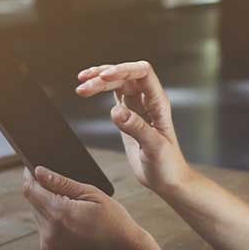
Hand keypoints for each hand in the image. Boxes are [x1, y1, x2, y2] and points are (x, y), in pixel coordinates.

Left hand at [22, 166, 152, 249]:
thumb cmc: (114, 221)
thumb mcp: (93, 194)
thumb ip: (62, 183)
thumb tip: (38, 171)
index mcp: (60, 214)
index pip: (31, 189)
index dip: (30, 176)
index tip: (33, 167)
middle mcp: (49, 232)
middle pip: (33, 202)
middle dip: (44, 192)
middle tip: (66, 190)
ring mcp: (48, 246)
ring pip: (38, 216)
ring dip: (48, 208)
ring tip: (74, 208)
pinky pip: (44, 230)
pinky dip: (53, 223)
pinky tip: (72, 223)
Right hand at [75, 60, 192, 195]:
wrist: (168, 179)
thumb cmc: (168, 165)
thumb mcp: (154, 148)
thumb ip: (137, 128)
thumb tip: (116, 111)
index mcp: (159, 103)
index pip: (143, 73)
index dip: (124, 70)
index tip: (104, 76)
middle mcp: (148, 100)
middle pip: (126, 76)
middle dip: (104, 76)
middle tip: (84, 85)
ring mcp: (137, 106)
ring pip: (117, 83)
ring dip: (99, 81)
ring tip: (81, 86)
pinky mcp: (127, 115)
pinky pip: (113, 94)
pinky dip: (100, 90)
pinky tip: (88, 90)